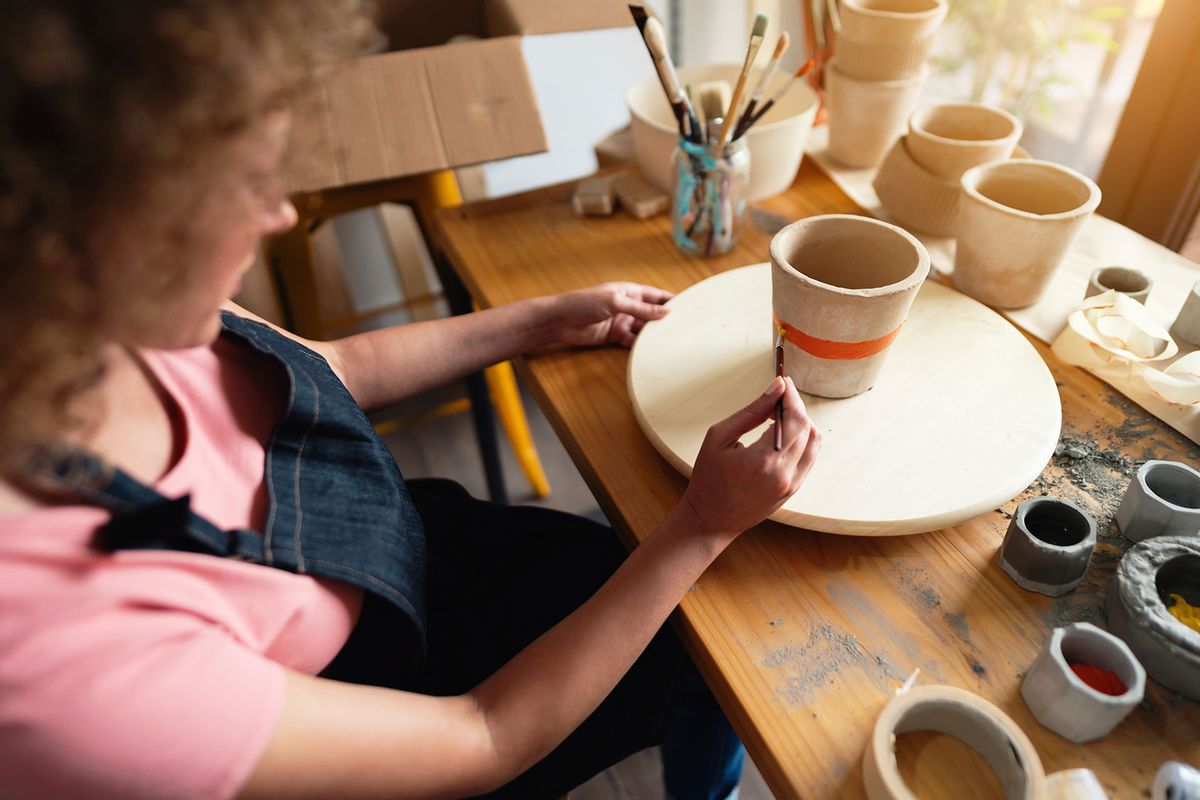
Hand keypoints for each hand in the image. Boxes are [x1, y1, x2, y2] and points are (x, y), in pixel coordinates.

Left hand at [544, 283, 672, 347]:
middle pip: (652, 314)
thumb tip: (665, 312)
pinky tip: (652, 351)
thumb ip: (640, 309)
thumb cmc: (582, 303)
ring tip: (671, 342)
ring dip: (655, 335)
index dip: (672, 301)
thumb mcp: (615, 302)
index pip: (656, 296)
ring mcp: (622, 321)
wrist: (559, 321)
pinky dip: (641, 345)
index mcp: (630, 291)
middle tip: (684, 329)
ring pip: (644, 329)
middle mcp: (628, 306)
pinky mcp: (615, 336)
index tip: (689, 308)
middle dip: (666, 321)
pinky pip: (633, 341)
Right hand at [681, 376, 821, 542]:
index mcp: (763, 460)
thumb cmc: (708, 479)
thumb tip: (777, 388)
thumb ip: (751, 411)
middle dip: (796, 406)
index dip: (792, 396)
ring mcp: (792, 484)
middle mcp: (784, 474)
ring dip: (802, 423)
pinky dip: (802, 440)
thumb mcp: (719, 437)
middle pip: (807, 427)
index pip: (794, 418)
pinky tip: (782, 434)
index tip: (784, 381)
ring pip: (814, 442)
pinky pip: (809, 457)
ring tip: (779, 416)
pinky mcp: (794, 490)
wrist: (710, 520)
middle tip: (778, 396)